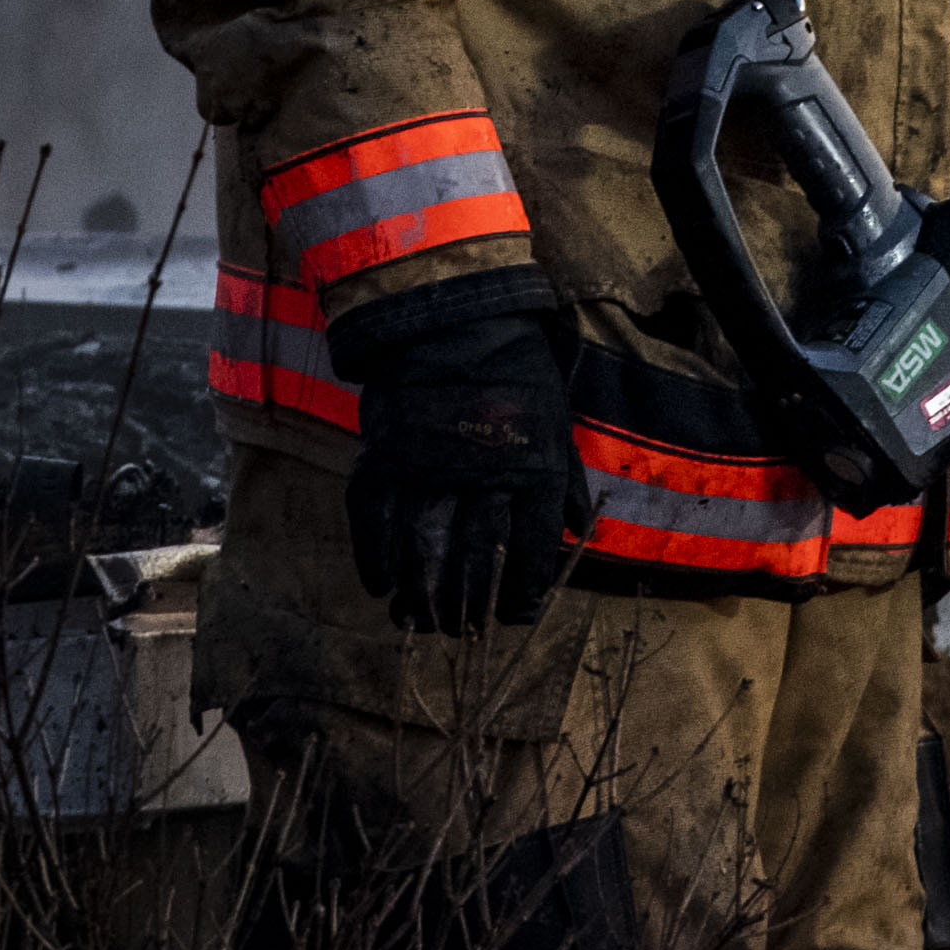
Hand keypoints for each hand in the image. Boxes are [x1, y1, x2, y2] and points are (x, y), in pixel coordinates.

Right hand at [341, 309, 582, 631]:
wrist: (452, 318)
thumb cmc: (514, 373)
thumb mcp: (556, 421)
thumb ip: (565, 480)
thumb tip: (576, 532)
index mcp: (535, 467)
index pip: (531, 551)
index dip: (522, 595)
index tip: (514, 615)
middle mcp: (483, 475)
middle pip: (473, 564)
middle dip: (468, 609)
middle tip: (462, 631)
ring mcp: (428, 466)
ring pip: (421, 551)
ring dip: (420, 596)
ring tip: (420, 621)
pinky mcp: (384, 454)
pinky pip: (373, 520)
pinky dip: (374, 559)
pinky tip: (381, 586)